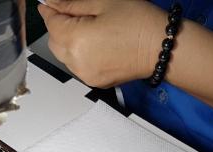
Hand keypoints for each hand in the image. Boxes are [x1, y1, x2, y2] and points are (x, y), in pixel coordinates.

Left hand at [38, 0, 165, 87]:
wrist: (162, 48)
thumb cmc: (138, 22)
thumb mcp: (103, 3)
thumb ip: (71, 4)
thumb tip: (50, 3)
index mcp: (75, 40)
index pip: (50, 23)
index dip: (50, 11)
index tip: (51, 4)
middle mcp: (77, 62)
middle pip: (54, 42)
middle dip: (59, 27)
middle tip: (76, 15)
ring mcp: (86, 75)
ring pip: (65, 56)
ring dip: (69, 42)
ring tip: (91, 30)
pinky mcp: (97, 82)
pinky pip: (79, 66)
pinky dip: (81, 55)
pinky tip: (98, 44)